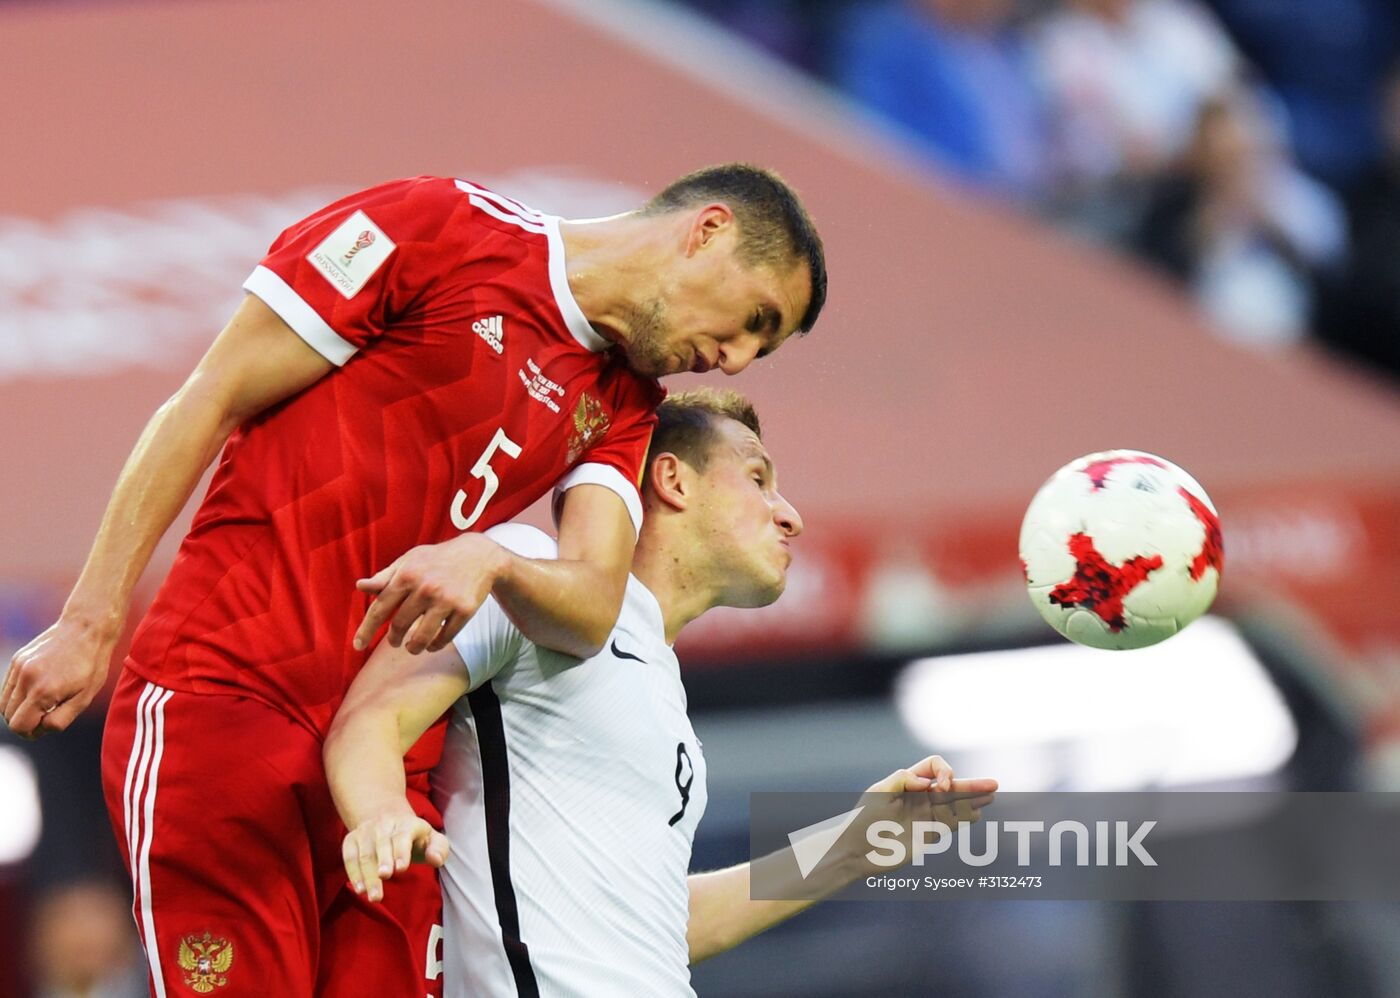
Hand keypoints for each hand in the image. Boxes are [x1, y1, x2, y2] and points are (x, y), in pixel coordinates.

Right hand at [1, 618, 115, 738]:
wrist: (87, 628)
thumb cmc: (91, 665)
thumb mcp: (85, 697)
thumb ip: (60, 719)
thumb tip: (40, 729)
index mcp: (42, 691)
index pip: (19, 726)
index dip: (31, 733)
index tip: (45, 726)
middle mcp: (26, 679)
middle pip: (9, 717)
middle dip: (25, 722)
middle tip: (46, 715)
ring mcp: (19, 667)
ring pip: (4, 703)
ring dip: (19, 709)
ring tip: (43, 703)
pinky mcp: (18, 659)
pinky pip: (8, 687)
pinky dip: (17, 695)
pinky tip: (38, 689)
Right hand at [341, 807, 450, 902]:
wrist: (388, 818)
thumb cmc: (415, 837)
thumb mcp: (432, 839)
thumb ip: (439, 849)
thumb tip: (435, 860)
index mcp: (407, 824)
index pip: (403, 836)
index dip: (401, 851)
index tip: (401, 869)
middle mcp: (384, 824)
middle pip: (382, 844)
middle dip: (383, 862)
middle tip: (385, 878)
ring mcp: (366, 831)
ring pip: (365, 853)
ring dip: (367, 874)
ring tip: (372, 895)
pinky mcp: (352, 839)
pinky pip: (349, 856)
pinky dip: (353, 873)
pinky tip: (360, 889)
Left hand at [353, 533, 508, 653]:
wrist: (479, 556)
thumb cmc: (437, 559)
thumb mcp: (410, 561)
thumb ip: (385, 576)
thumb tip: (360, 587)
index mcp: (407, 575)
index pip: (380, 608)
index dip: (367, 629)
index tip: (358, 646)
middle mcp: (425, 588)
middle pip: (400, 625)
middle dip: (394, 639)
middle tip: (395, 642)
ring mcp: (446, 600)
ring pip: (422, 637)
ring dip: (414, 647)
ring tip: (412, 648)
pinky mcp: (465, 610)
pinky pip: (445, 637)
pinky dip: (436, 645)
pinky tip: (432, 644)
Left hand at [862, 754, 997, 839]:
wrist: (857, 851)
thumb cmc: (863, 819)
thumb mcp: (878, 792)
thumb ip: (902, 779)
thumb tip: (927, 782)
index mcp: (908, 782)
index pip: (933, 767)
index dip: (942, 772)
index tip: (935, 787)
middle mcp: (919, 797)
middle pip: (951, 786)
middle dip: (971, 785)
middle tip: (993, 784)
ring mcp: (925, 815)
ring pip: (955, 805)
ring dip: (973, 800)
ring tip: (991, 796)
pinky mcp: (928, 834)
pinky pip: (951, 824)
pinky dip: (964, 818)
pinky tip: (976, 813)